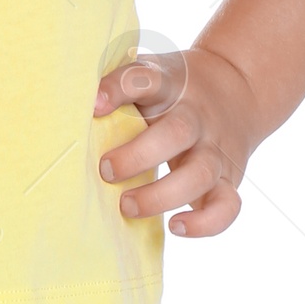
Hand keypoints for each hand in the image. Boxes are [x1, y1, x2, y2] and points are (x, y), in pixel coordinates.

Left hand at [92, 45, 259, 237]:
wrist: (236, 89)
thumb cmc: (172, 91)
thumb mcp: (150, 76)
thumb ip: (117, 87)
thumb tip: (68, 103)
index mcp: (170, 84)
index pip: (146, 78)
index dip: (118, 89)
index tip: (94, 105)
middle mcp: (196, 116)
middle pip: (177, 132)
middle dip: (138, 155)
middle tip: (105, 170)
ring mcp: (215, 149)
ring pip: (200, 173)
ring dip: (161, 195)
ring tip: (126, 206)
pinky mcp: (229, 179)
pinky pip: (227, 206)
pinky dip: (205, 223)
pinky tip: (176, 226)